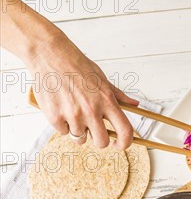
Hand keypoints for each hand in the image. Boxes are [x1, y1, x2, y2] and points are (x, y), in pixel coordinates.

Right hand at [26, 33, 136, 149]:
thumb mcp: (101, 78)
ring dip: (77, 130)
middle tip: (92, 128)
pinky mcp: (55, 117)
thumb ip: (118, 95)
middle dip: (98, 139)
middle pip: (101, 142)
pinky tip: (60, 107)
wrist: (48, 54)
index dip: (125, 143)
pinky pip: (63, 132)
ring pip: (80, 139)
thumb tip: (134, 104)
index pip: (124, 131)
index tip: (120, 144)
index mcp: (106, 100)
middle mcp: (91, 110)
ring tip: (72, 110)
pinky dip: (62, 124)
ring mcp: (73, 115)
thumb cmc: (75, 65)